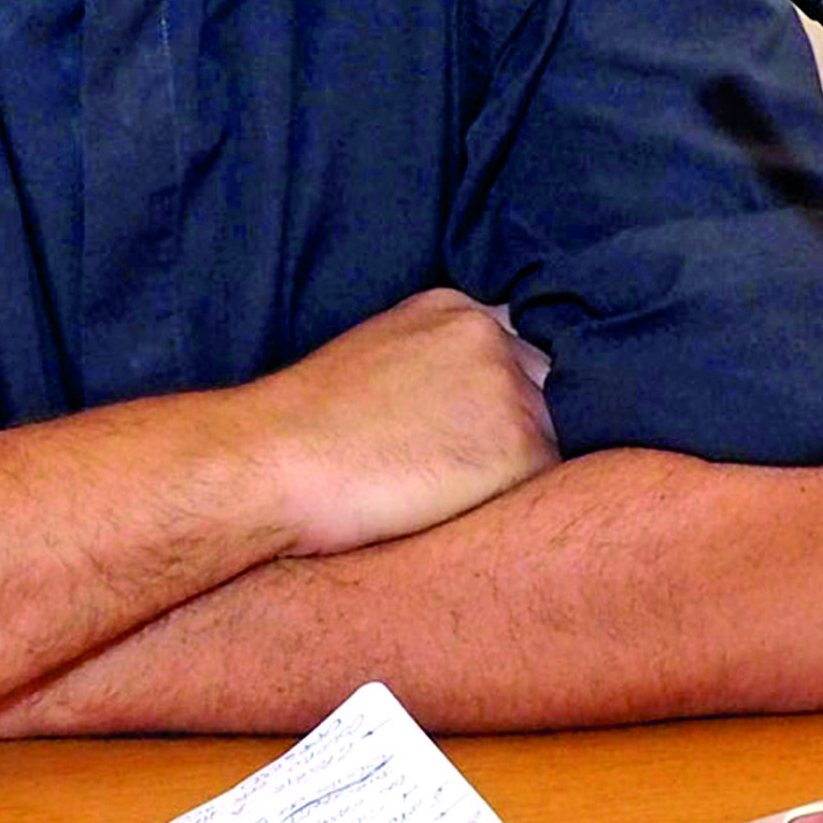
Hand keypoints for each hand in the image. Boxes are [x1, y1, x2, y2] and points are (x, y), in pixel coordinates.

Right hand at [241, 288, 559, 556]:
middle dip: (509, 434)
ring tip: (443, 495)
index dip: (487, 408)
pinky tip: (453, 514)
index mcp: (453, 310)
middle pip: (539, 394)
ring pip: (547, 442)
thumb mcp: (378, 361)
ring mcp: (510, 389)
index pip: (508, 357)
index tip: (456, 439)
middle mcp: (491, 337)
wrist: (275, 460)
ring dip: (511, 473)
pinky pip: (544, 489)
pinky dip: (510, 508)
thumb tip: (466, 409)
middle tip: (450, 473)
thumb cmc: (307, 429)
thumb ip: (434, 366)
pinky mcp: (522, 448)